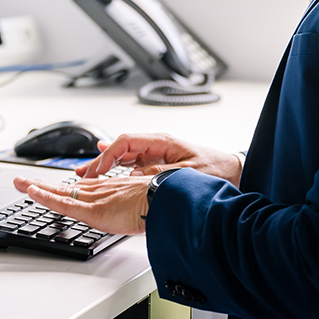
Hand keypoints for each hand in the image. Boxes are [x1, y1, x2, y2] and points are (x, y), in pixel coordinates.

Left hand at [12, 175, 149, 234]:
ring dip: (36, 187)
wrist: (166, 203)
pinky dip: (46, 197)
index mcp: (109, 190)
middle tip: (22, 180)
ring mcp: (94, 199)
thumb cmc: (160, 204)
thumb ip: (131, 206)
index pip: (78, 187)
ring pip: (59, 192)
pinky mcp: (92, 210)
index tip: (48, 185)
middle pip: (63, 187)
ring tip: (19, 183)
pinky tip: (32, 193)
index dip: (60, 186)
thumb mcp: (141, 204)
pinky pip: (64, 203)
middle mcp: (98, 190)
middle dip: (41, 183)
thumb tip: (134, 211)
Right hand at [75, 133, 241, 185]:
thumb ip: (160, 174)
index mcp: (162, 142)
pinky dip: (118, 171)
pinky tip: (107, 175)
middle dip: (99, 161)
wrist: (235, 174)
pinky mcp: (160, 167)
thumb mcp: (187, 175)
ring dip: (105, 166)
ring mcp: (158, 156)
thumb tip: (135, 177)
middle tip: (82, 174)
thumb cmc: (217, 171)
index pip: (126, 142)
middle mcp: (158, 146)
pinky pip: (133, 166)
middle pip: (121, 149)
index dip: (108, 155)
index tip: (97, 171)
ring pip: (124, 157)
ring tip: (87, 175)